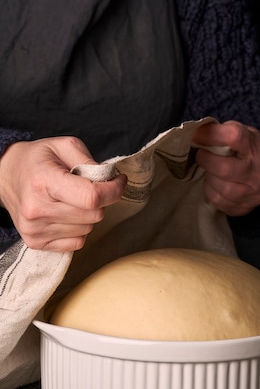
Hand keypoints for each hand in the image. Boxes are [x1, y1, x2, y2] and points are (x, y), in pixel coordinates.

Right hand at [0, 136, 126, 251]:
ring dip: (87, 215)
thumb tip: (109, 179)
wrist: (4, 176)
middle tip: (89, 188)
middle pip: (94, 215)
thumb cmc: (37, 160)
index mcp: (44, 181)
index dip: (113, 190)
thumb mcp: (63, 146)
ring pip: (87, 229)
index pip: (92, 197)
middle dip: (100, 200)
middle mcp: (37, 208)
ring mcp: (35, 229)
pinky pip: (77, 243)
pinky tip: (66, 214)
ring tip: (72, 200)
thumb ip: (89, 160)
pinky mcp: (36, 242)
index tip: (118, 181)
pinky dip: (78, 229)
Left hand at [192, 120, 259, 215]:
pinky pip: (219, 202)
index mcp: (256, 148)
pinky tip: (214, 185)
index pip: (234, 137)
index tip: (198, 136)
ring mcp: (254, 194)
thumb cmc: (245, 152)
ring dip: (208, 179)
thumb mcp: (240, 134)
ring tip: (209, 172)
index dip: (211, 136)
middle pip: (224, 169)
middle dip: (206, 162)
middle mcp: (259, 173)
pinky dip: (211, 192)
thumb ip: (221, 132)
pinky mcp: (245, 208)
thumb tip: (197, 135)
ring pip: (220, 189)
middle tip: (200, 156)